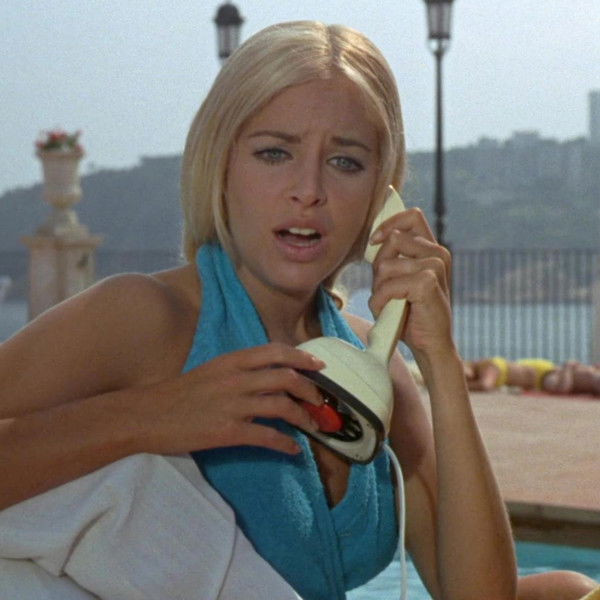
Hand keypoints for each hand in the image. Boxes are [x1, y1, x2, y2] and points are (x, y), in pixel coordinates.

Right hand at [149, 343, 324, 454]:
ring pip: (282, 406)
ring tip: (312, 426)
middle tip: (320, 401)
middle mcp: (236, 378)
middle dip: (310, 389)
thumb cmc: (178, 392)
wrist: (146, 414)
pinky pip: (267, 436)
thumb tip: (268, 378)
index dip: (302, 357)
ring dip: (304, 417)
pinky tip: (294, 450)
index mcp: (232, 361)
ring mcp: (233, 405)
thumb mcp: (211, 370)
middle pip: (286, 378)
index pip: (276, 351)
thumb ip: (239, 371)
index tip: (319, 365)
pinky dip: (286, 444)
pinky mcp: (228, 431)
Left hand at [367, 207, 452, 356]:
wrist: (430, 345)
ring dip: (379, 289)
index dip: (388, 224)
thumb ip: (391, 258)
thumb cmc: (411, 314)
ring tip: (392, 304)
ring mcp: (435, 266)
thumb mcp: (398, 279)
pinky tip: (391, 312)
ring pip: (386, 265)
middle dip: (379, 267)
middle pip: (392, 240)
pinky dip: (381, 302)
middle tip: (388, 291)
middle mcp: (438, 254)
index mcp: (433, 250)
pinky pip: (388, 285)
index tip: (374, 241)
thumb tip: (374, 238)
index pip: (412, 216)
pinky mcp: (428, 283)